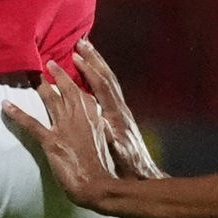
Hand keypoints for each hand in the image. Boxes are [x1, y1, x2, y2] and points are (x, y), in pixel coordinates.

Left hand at [5, 73, 116, 204]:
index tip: (71, 68)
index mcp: (94, 117)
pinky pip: (31, 123)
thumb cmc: (102, 166)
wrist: (97, 184)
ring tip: (31, 73)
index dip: (76, 80)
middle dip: (57, 74)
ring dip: (39, 85)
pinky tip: (5, 105)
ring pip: (49, 99)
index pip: (83, 92)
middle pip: (67, 89)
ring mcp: (64, 127)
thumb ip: (99, 128)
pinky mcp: (51, 141)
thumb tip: (98, 122)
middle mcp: (79, 117)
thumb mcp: (105, 141)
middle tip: (49, 62)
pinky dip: (17, 113)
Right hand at [67, 41, 163, 178]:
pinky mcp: (119, 117)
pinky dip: (98, 77)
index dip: (89, 70)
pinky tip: (91, 73)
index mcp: (117, 115)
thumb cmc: (126, 167)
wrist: (142, 175)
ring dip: (97, 64)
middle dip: (93, 58)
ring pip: (109, 81)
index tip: (75, 57)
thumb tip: (100, 120)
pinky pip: (108, 90)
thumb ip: (108, 136)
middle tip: (81, 42)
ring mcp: (121, 111)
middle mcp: (120, 109)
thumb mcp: (117, 152)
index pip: (102, 86)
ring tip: (86, 50)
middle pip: (106, 77)